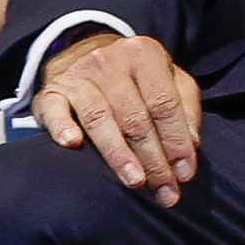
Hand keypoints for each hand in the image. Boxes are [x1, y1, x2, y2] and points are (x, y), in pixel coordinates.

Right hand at [35, 31, 204, 203]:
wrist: (84, 53)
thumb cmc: (137, 77)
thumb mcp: (170, 80)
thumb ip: (185, 108)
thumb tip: (191, 145)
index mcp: (145, 54)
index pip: (164, 104)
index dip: (176, 141)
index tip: (184, 174)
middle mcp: (110, 61)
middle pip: (135, 118)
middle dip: (154, 159)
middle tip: (165, 191)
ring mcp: (79, 75)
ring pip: (100, 119)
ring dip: (119, 155)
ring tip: (136, 181)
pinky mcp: (52, 92)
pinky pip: (56, 111)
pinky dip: (63, 127)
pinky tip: (73, 144)